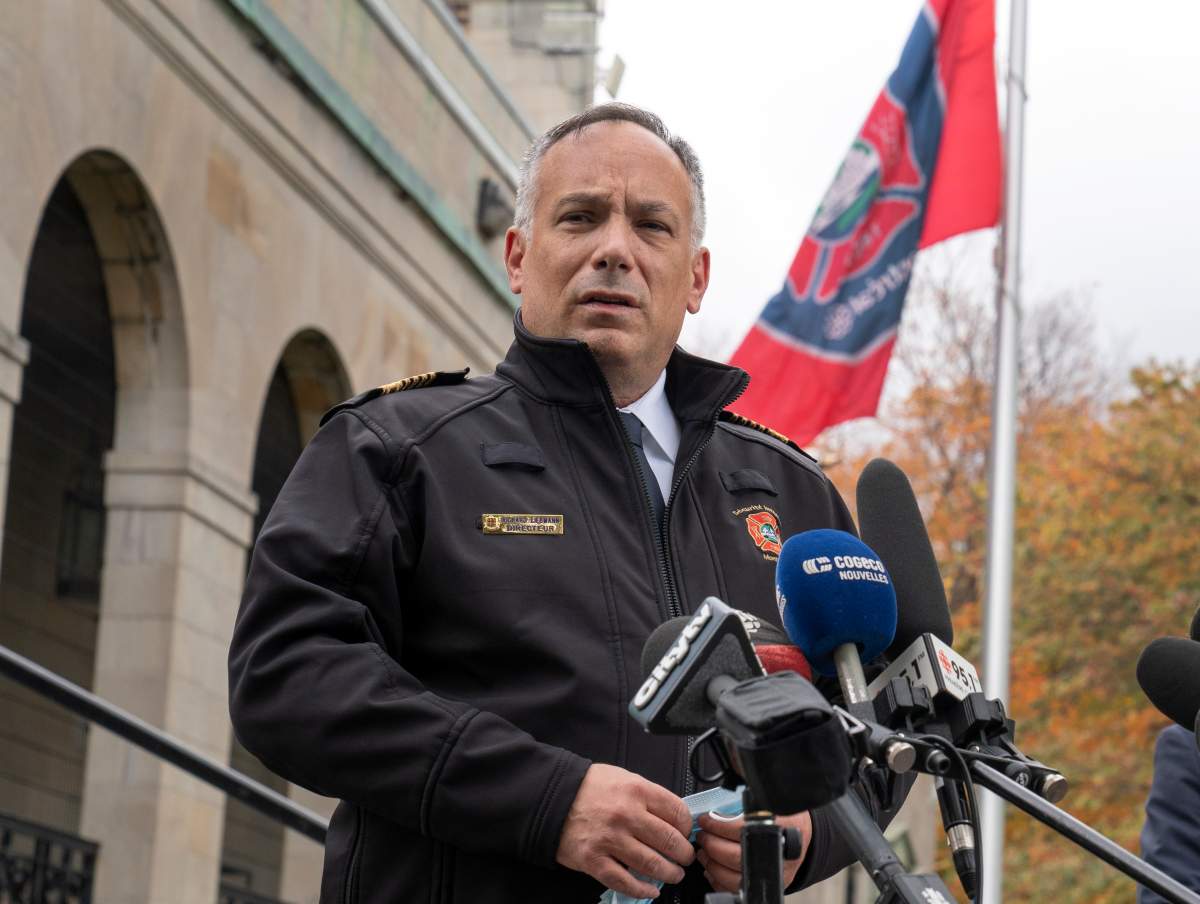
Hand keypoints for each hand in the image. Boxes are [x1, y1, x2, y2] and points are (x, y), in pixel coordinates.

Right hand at [556, 763, 695, 898]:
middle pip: (669, 841)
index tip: (687, 833)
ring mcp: (610, 840)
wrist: (551, 797)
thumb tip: (674, 817)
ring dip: (669, 873)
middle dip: (683, 854)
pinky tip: (651, 890)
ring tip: (673, 873)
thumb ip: (648, 796)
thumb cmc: (589, 787)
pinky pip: (625, 882)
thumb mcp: (623, 778)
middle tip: (685, 857)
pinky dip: (642, 890)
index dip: (687, 827)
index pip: (677, 813)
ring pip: (652, 865)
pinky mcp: (594, 860)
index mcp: (637, 791)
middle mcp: (626, 815)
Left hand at [695, 810, 811, 893]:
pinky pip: (738, 890)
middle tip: (702, 835)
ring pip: (734, 877)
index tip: (705, 820)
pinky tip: (713, 868)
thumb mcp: (769, 802)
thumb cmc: (783, 817)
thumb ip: (747, 802)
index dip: (718, 825)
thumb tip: (717, 802)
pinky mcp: (769, 885)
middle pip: (736, 856)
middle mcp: (778, 854)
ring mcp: (774, 873)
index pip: (741, 829)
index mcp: (779, 827)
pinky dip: (720, 881)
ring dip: (712, 864)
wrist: (804, 835)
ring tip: (704, 851)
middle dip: (712, 845)